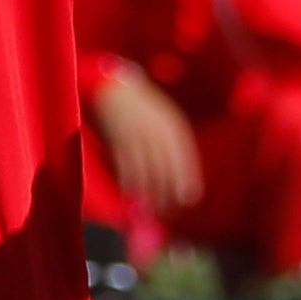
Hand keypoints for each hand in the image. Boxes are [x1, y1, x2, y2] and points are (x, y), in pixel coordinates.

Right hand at [87, 64, 205, 215]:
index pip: (184, 158)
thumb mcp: (163, 119)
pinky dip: (129, 182)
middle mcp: (157, 132)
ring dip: (148, 193)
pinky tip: (129, 193)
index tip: (188, 199)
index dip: (187, 180)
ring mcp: (138, 135)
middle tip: (166, 211)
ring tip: (148, 209)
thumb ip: (171, 143)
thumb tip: (180, 175)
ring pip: (147, 171)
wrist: (112, 87)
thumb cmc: (141, 107)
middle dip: (167, 193)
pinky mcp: (118, 139)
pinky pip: (126, 166)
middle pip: (166, 169)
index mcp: (172, 127)